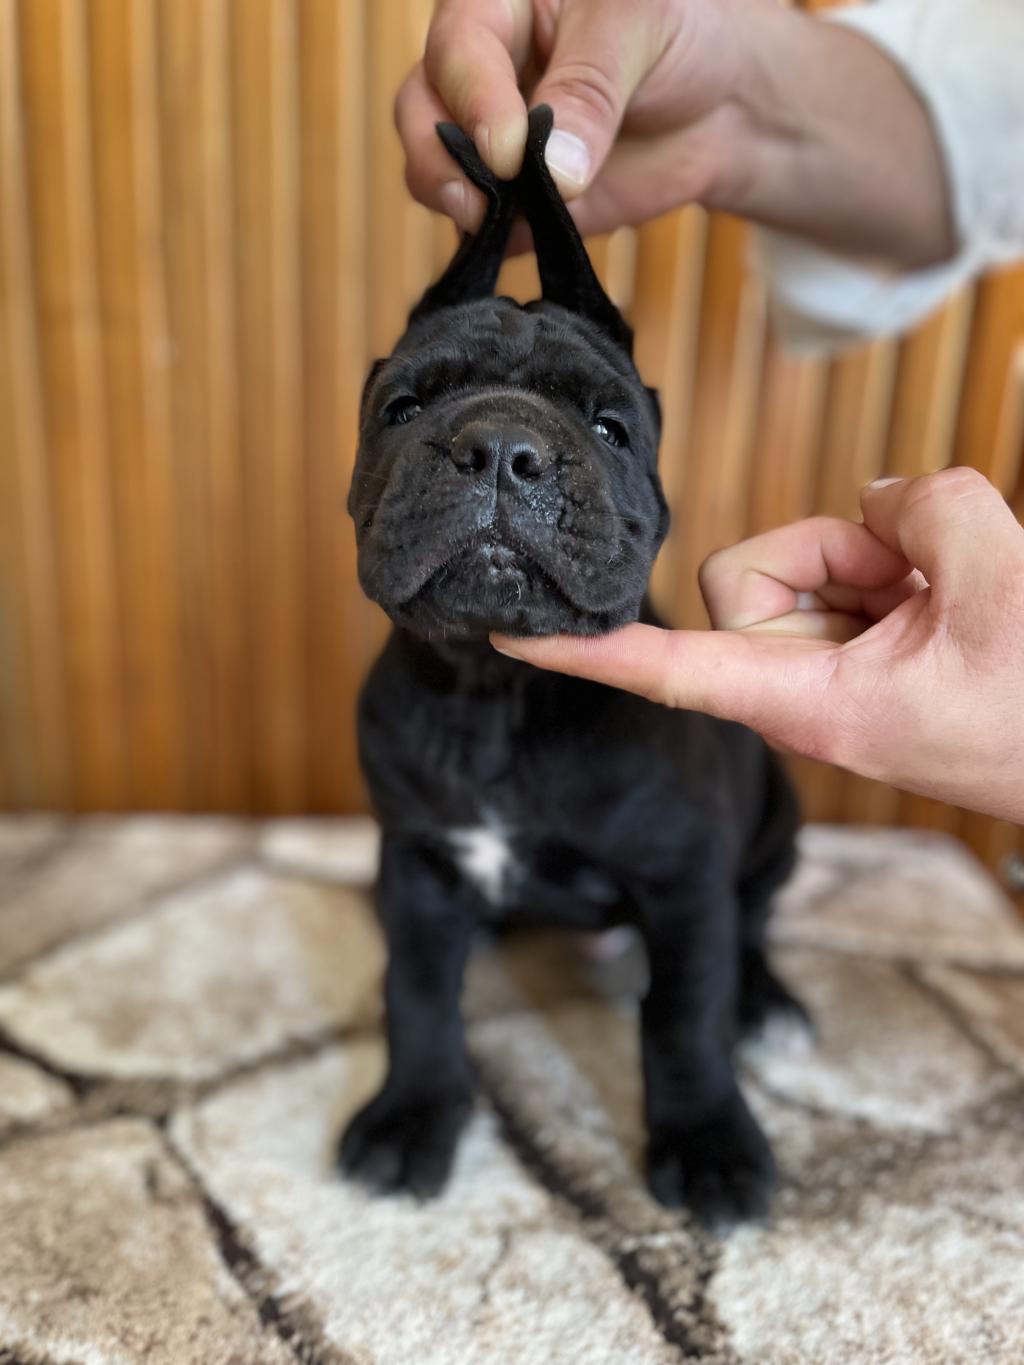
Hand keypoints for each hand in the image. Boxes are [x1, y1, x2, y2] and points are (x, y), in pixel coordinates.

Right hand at [397, 0, 952, 264]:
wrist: (720, 106)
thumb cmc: (679, 36)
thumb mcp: (643, 29)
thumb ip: (593, 90)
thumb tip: (553, 171)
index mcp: (499, 7)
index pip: (459, 48)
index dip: (475, 101)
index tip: (509, 152)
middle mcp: (478, 72)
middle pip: (420, 110)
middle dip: (437, 157)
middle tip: (477, 199)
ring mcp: (486, 142)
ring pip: (432, 169)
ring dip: (452, 201)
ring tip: (490, 220)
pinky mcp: (509, 203)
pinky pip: (478, 227)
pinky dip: (489, 242)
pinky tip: (517, 242)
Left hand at [494, 469, 1023, 823]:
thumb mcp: (998, 584)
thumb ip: (924, 512)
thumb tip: (881, 499)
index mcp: (809, 702)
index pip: (667, 670)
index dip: (586, 649)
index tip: (511, 634)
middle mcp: (802, 688)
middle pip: (747, 580)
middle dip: (826, 552)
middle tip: (916, 580)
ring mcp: (831, 670)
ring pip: (803, 566)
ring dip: (877, 558)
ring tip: (950, 599)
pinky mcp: (860, 652)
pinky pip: (847, 575)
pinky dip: (896, 566)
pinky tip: (948, 597)